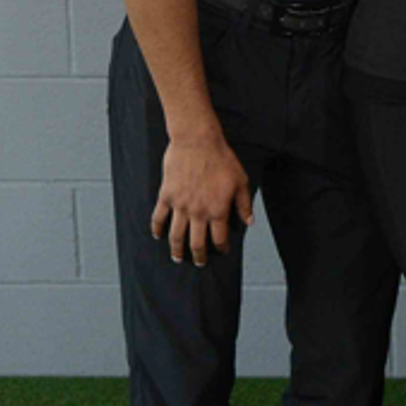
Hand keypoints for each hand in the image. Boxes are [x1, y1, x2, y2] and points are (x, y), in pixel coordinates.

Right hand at [151, 121, 252, 265]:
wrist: (197, 142)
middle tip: (198, 263)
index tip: (222, 252)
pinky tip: (158, 235)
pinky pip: (159, 217)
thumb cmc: (222, 159)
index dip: (221, 248)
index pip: (219, 238)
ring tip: (177, 258)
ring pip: (176, 235)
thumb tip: (249, 222)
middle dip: (198, 256)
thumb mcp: (241, 181)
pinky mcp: (166, 196)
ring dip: (176, 249)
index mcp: (218, 210)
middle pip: (196, 243)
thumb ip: (244, 204)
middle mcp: (198, 212)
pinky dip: (157, 229)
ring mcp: (180, 206)